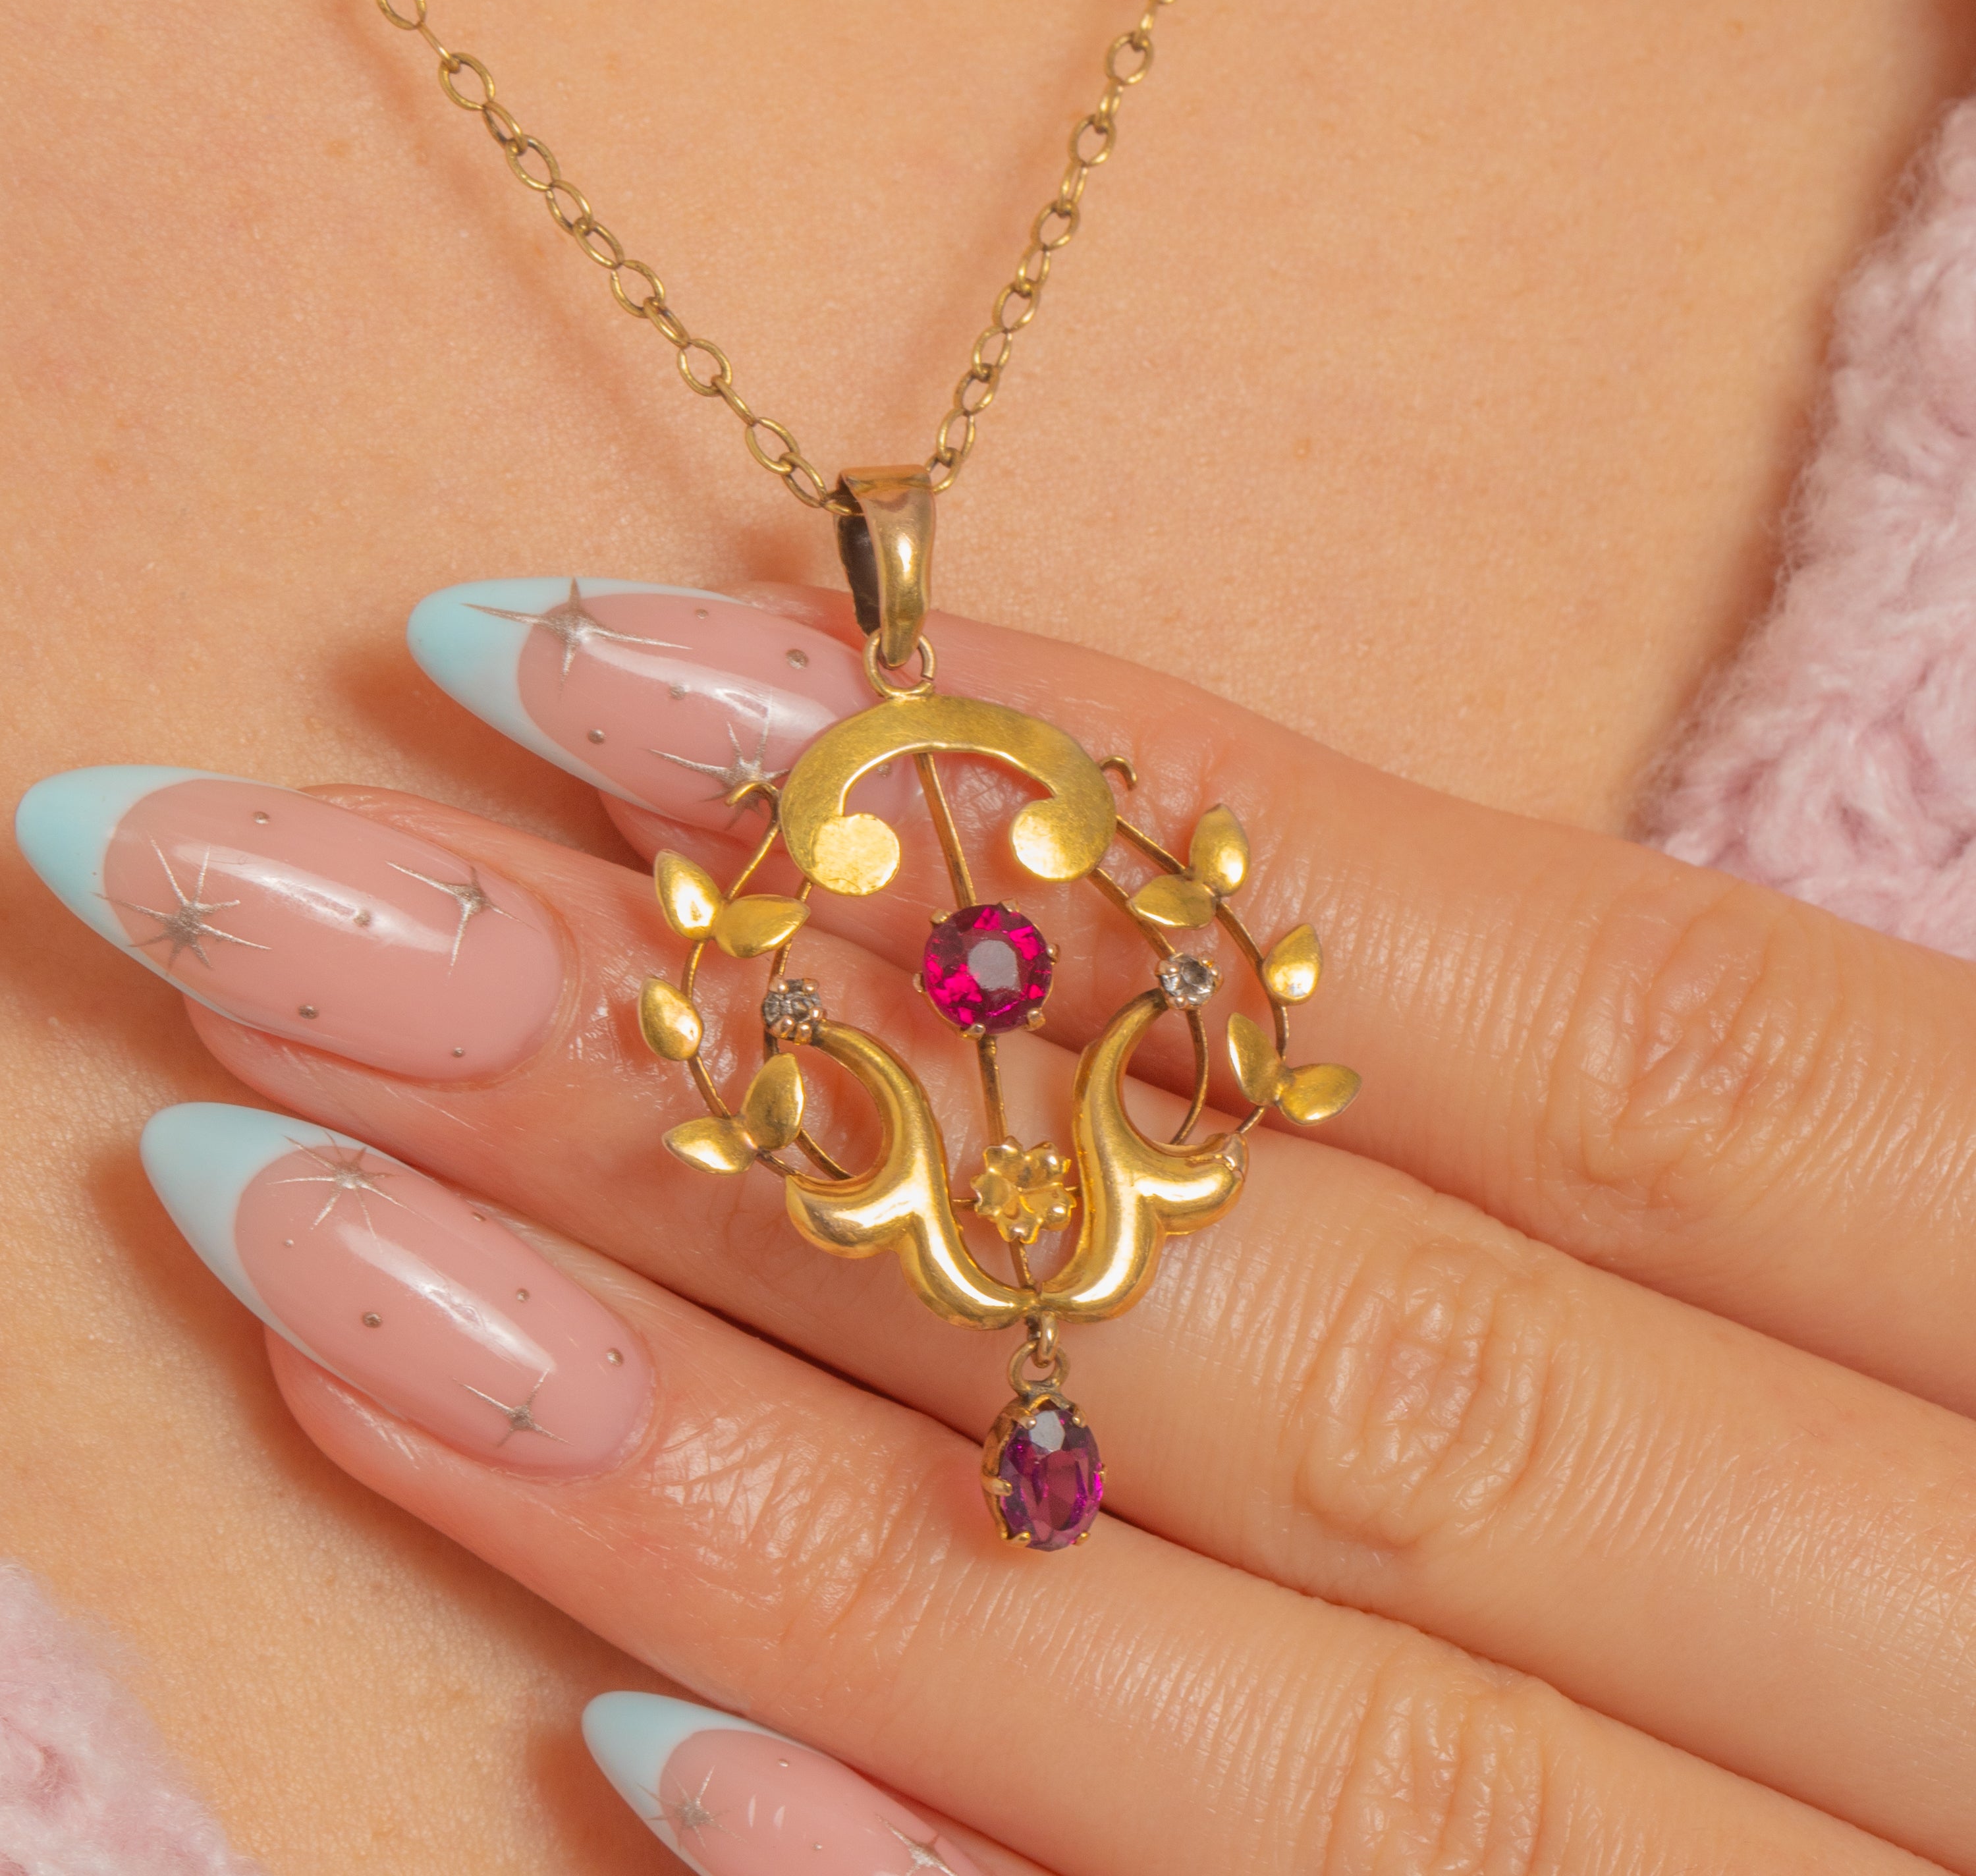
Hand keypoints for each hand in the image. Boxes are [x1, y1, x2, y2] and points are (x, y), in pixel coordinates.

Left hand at [21, 578, 1975, 1873]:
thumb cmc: (1975, 1397)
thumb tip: (1074, 861)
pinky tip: (635, 1754)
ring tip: (323, 1258)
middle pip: (1325, 1349)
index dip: (1102, 819)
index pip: (1577, 1024)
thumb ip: (1601, 1086)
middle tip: (319, 926)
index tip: (620, 662)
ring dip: (752, 1498)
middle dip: (774, 1123)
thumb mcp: (1929, 1180)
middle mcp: (1956, 1641)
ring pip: (1284, 1727)